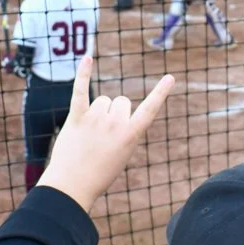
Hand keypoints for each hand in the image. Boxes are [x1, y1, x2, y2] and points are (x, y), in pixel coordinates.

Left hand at [37, 56, 174, 210]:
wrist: (72, 186)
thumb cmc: (99, 173)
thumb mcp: (122, 154)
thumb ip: (124, 130)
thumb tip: (114, 108)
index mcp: (131, 135)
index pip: (150, 109)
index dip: (161, 93)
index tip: (171, 77)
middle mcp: (116, 124)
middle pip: (122, 102)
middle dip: (115, 113)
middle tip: (103, 137)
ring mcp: (96, 119)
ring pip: (103, 101)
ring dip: (97, 112)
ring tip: (89, 134)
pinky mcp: (76, 117)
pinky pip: (81, 90)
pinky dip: (84, 73)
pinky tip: (88, 58)